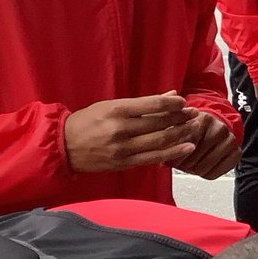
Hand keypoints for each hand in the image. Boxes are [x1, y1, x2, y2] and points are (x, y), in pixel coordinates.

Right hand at [64, 92, 197, 172]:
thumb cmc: (87, 122)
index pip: (152, 105)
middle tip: (193, 113)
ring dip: (180, 133)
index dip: (172, 104)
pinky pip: (153, 158)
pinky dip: (173, 153)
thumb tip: (170, 95)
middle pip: (159, 123)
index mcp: (116, 110)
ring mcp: (122, 148)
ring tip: (194, 127)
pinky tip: (187, 147)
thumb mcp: (111, 105)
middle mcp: (120, 129)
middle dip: (180, 117)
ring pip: (159, 141)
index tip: (183, 102)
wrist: (63, 147)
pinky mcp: (123, 163)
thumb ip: (142, 103)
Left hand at [170, 112, 240, 179]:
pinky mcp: (236, 153)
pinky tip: (204, 167)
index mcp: (204, 119)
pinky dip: (206, 174)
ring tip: (192, 164)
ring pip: (203, 168)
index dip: (174, 156)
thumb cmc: (196, 129)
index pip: (185, 145)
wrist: (217, 127)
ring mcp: (230, 140)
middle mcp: (219, 128)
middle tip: (181, 163)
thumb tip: (160, 157)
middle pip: (193, 159)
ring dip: (194, 170)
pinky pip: (215, 174)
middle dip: (183, 164)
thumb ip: (169, 136)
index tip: (170, 160)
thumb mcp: (181, 125)